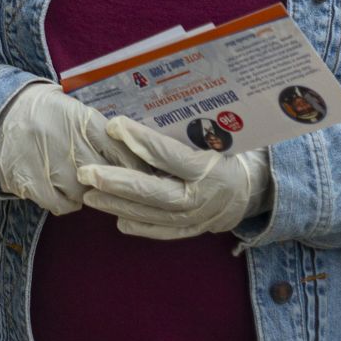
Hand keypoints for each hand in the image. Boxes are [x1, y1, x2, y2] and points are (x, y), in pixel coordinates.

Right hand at [0, 85, 144, 214]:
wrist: (0, 113)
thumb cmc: (46, 113)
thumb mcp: (75, 112)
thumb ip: (103, 133)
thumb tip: (139, 157)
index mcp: (84, 122)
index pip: (123, 152)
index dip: (136, 168)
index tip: (144, 177)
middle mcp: (70, 144)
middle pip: (107, 177)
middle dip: (112, 183)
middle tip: (111, 184)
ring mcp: (51, 166)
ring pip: (87, 194)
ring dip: (87, 193)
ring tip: (76, 181)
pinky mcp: (32, 183)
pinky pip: (63, 206)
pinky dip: (65, 202)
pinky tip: (60, 190)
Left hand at [76, 116, 271, 239]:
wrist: (254, 189)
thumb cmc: (230, 154)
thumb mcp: (215, 138)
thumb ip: (183, 132)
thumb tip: (142, 108)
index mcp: (208, 168)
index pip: (167, 154)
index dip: (139, 139)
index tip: (112, 126)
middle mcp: (200, 197)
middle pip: (152, 191)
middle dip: (115, 182)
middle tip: (87, 173)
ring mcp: (196, 218)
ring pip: (151, 214)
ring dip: (117, 205)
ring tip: (90, 194)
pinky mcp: (193, 230)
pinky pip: (162, 232)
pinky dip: (139, 226)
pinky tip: (115, 218)